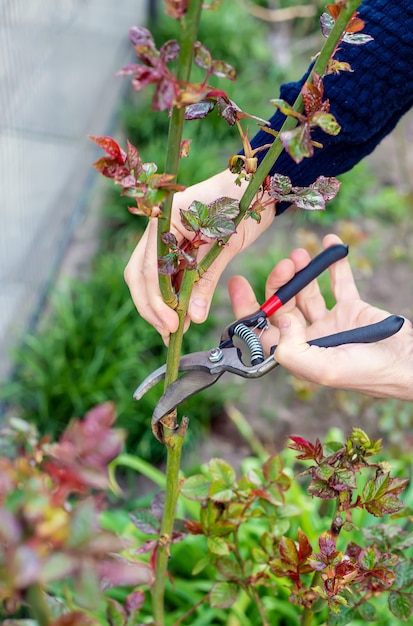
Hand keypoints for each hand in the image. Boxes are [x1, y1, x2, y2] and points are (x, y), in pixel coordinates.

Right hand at [124, 169, 274, 341]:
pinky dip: (172, 294)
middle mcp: (157, 226)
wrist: (257, 184)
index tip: (172, 325)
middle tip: (169, 333)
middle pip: (140, 274)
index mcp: (164, 218)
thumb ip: (206, 279)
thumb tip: (193, 317)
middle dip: (151, 307)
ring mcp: (163, 235)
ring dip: (160, 304)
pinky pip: (166, 273)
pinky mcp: (175, 243)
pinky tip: (181, 313)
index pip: (149, 268)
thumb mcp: (225, 243)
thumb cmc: (243, 203)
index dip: (157, 301)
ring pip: (149, 276)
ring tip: (174, 329)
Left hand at [228, 233, 412, 399]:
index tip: (239, 283)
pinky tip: (331, 244)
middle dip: (279, 282)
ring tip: (303, 255)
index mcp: (298, 354)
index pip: (263, 331)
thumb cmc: (368, 373)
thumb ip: (293, 351)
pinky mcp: (351, 309)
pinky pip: (338, 281)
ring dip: (302, 272)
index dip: (247, 309)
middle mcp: (309, 337)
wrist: (408, 362)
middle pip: (283, 306)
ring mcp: (330, 322)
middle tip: (286, 263)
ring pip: (306, 291)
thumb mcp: (325, 369)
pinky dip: (333, 263)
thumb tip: (278, 321)